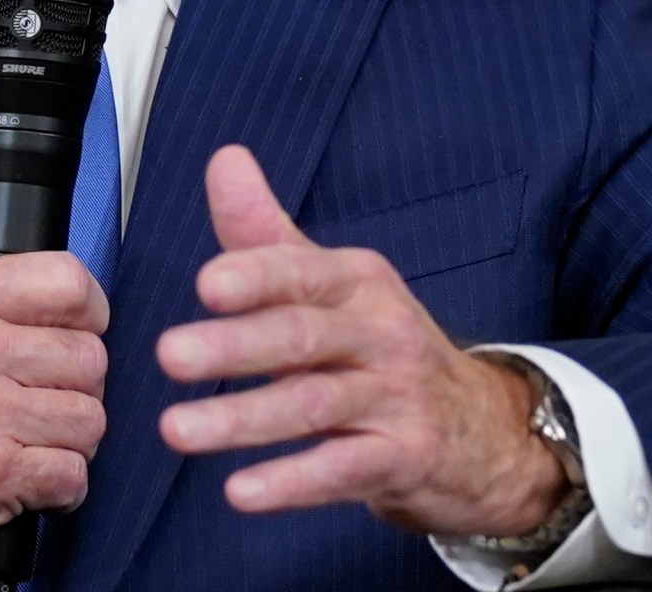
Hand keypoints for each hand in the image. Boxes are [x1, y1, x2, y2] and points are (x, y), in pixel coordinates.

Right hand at [0, 215, 110, 591]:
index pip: (66, 281)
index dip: (87, 310)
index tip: (79, 329)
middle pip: (88, 356)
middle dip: (75, 385)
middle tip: (46, 399)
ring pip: (88, 419)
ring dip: (68, 440)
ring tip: (32, 442)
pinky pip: (71, 476)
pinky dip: (58, 488)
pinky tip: (26, 482)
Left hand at [155, 146, 566, 539]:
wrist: (483, 431)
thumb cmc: (382, 349)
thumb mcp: (332, 286)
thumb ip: (266, 233)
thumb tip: (223, 158)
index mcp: (357, 282)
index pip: (301, 272)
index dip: (256, 276)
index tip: (205, 283)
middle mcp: (381, 333)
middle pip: (302, 337)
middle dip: (234, 346)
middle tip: (168, 354)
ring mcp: (397, 397)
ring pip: (313, 407)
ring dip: (242, 420)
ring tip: (175, 431)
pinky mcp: (404, 458)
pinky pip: (343, 471)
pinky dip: (291, 482)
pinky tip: (239, 492)